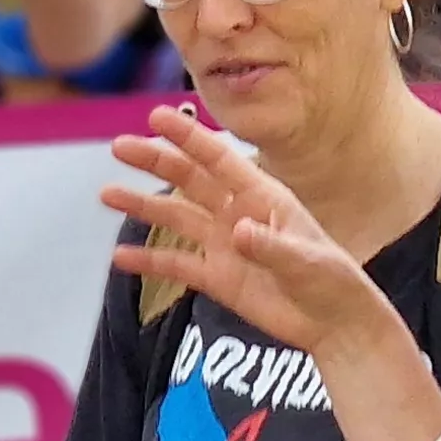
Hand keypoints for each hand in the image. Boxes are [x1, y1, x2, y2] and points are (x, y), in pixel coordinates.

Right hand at [105, 105, 414, 360]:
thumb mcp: (307, 262)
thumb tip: (237, 232)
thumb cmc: (332, 281)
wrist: (334, 324)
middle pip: (189, 180)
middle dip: (156, 161)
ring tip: (107, 193)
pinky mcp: (217, 278)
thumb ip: (271, 246)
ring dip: (143, 205)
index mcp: (263, 196)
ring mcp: (224, 244)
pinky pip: (177, 264)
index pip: (220, 159)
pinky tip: (120, 257)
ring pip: (176, 217)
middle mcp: (238, 213)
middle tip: (119, 147)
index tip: (157, 117)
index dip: (189, 137)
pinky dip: (150, 260)